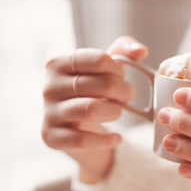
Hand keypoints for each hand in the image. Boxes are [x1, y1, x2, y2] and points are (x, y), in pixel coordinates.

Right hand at [42, 36, 148, 182]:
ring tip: (117, 112)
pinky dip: (107, 140)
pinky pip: (84, 139)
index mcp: (58, 63)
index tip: (122, 77)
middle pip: (100, 85)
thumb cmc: (91, 92)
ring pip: (91, 110)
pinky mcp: (52, 137)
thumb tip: (141, 50)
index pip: (98, 59)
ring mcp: (49, 113)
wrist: (75, 128)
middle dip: (123, 91)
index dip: (118, 69)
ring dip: (115, 112)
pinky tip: (116, 138)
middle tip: (127, 97)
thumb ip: (123, 53)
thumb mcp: (104, 69)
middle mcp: (50, 87)